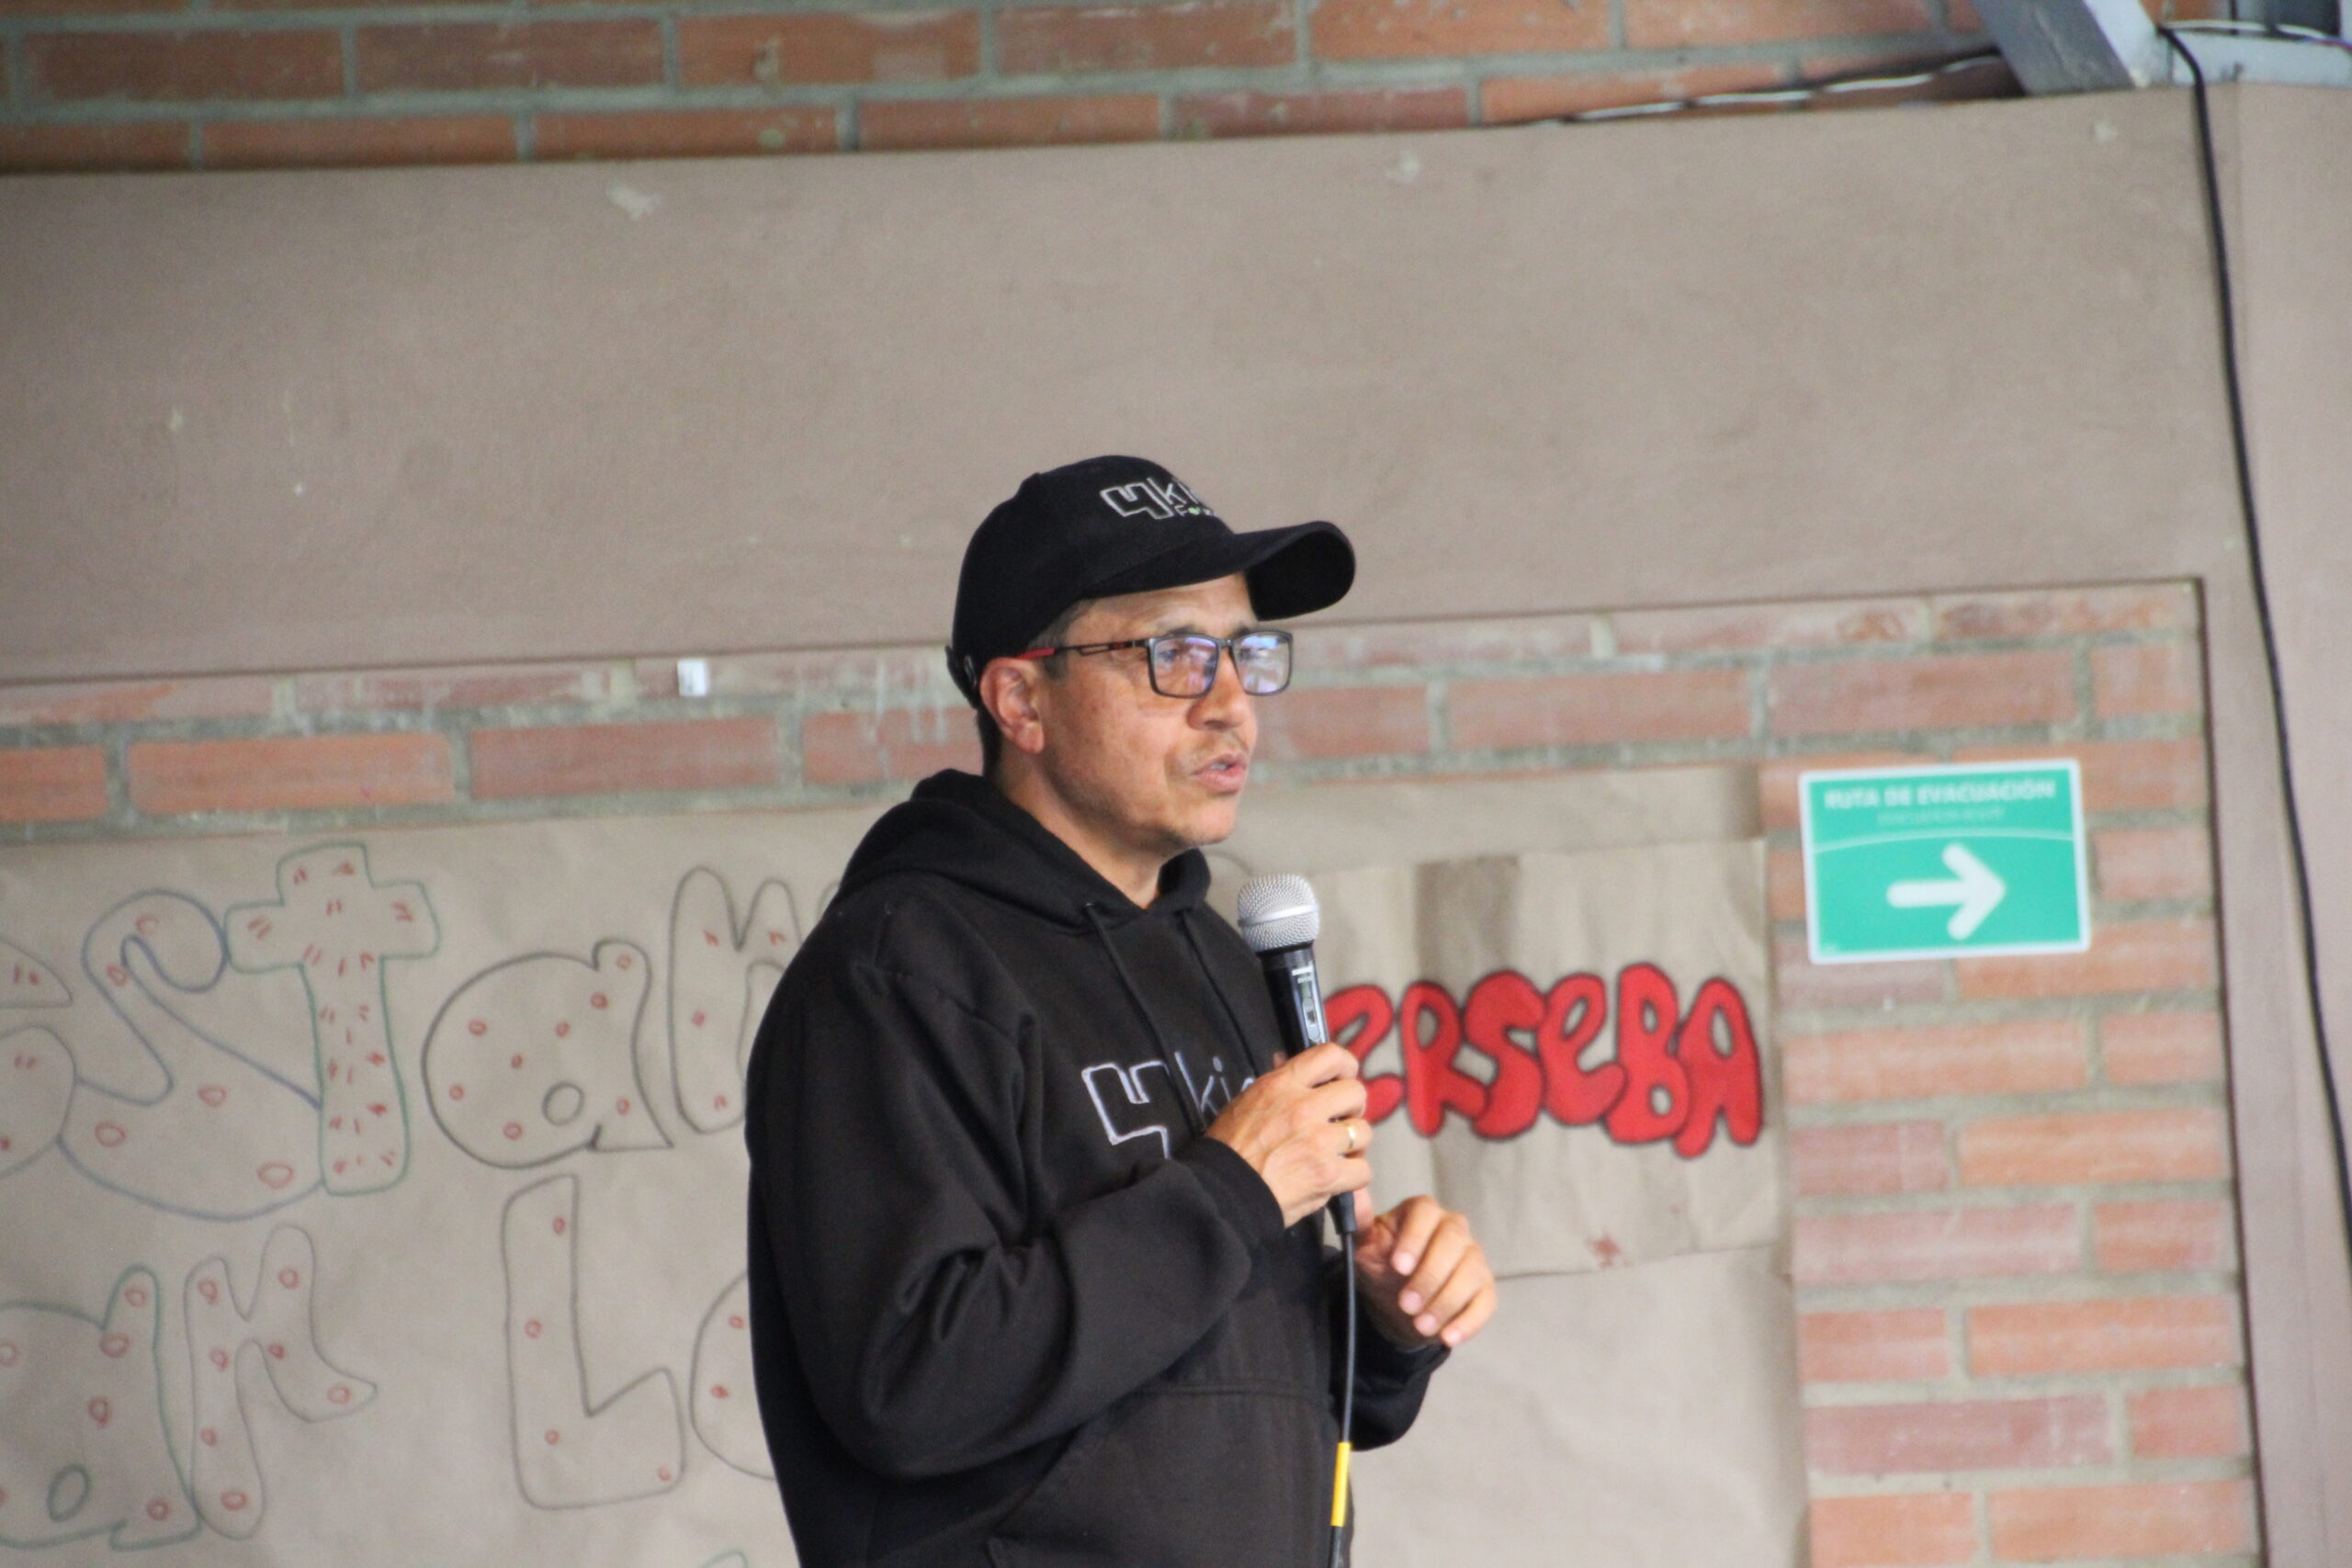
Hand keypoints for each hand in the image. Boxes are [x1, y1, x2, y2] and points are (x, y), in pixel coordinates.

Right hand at [1205, 1042, 1372, 1227]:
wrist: (1224, 1190)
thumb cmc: (1229, 1148)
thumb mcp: (1247, 1101)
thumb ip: (1279, 1086)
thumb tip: (1298, 1070)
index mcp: (1283, 1085)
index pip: (1330, 1055)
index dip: (1345, 1065)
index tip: (1344, 1078)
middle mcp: (1305, 1107)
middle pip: (1356, 1093)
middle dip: (1352, 1108)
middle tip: (1339, 1122)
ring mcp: (1320, 1141)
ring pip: (1363, 1132)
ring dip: (1353, 1144)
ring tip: (1337, 1152)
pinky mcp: (1329, 1173)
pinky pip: (1363, 1170)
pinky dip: (1354, 1175)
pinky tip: (1339, 1177)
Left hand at [1352, 1194, 1495, 1350]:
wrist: (1395, 1301)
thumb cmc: (1381, 1265)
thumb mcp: (1365, 1247)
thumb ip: (1358, 1223)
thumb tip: (1349, 1193)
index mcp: (1422, 1212)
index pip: (1425, 1213)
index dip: (1414, 1238)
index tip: (1397, 1266)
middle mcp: (1453, 1228)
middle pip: (1453, 1240)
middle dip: (1429, 1275)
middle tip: (1406, 1303)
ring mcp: (1473, 1257)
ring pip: (1471, 1272)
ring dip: (1446, 1302)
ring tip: (1421, 1325)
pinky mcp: (1484, 1289)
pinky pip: (1485, 1303)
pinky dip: (1468, 1322)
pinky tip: (1447, 1337)